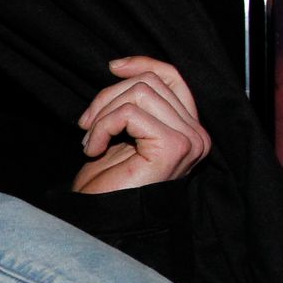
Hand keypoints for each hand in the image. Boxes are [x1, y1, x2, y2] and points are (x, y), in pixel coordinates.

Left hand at [72, 56, 212, 193]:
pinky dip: (103, 127)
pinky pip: (129, 113)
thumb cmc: (110, 182)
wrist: (102, 218)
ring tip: (91, 141)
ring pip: (139, 93)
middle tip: (87, 125)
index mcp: (188, 129)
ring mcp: (188, 140)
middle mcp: (196, 134)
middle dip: (108, 98)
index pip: (173, 78)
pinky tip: (93, 150)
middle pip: (150, 82)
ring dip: (103, 114)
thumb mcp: (122, 131)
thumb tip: (122, 67)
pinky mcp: (172, 146)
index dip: (142, 64)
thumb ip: (133, 103)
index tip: (113, 67)